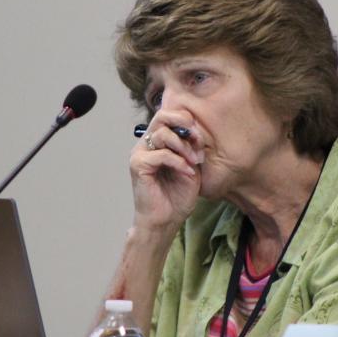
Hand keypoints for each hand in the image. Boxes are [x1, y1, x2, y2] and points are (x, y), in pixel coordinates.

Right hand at [129, 110, 204, 231]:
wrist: (166, 220)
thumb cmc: (177, 196)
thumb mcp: (191, 166)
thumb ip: (191, 147)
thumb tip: (195, 130)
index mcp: (158, 142)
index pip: (168, 116)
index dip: (186, 121)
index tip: (199, 139)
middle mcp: (146, 144)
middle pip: (162, 116)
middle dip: (183, 124)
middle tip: (196, 140)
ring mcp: (140, 153)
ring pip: (163, 134)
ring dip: (184, 147)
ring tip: (194, 162)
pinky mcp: (138, 165)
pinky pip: (161, 154)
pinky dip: (178, 162)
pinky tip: (188, 172)